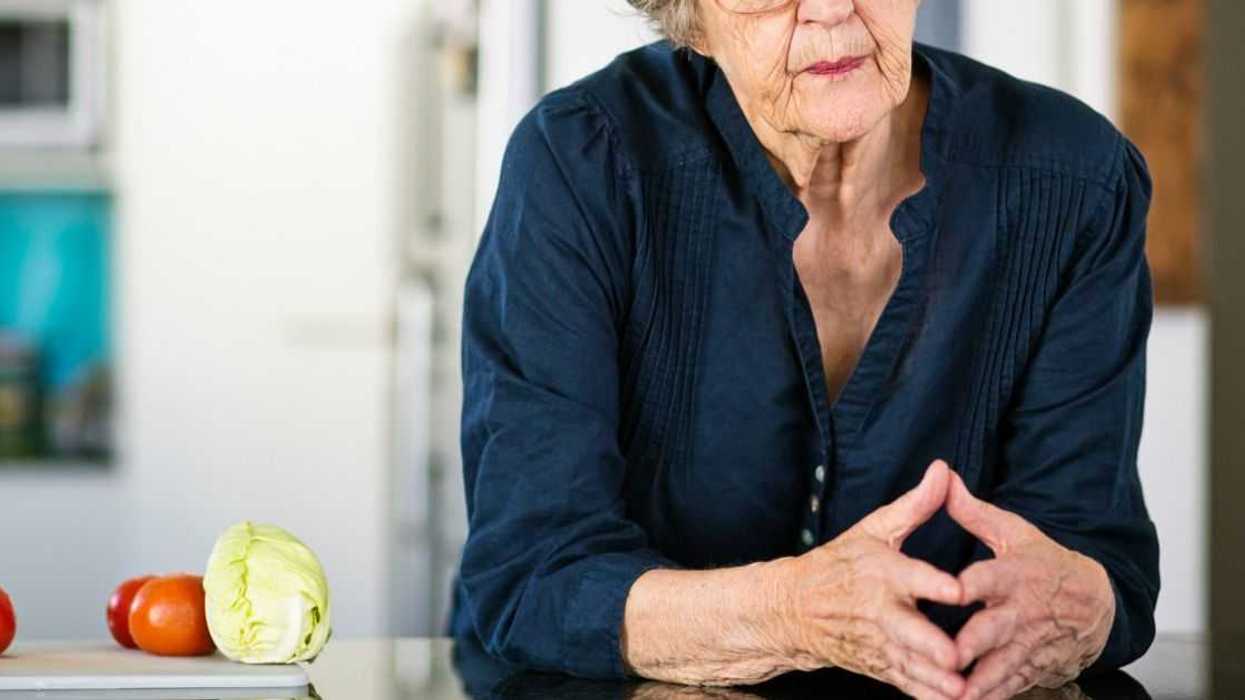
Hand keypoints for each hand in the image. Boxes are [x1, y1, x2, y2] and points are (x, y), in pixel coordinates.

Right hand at [776, 459, 965, 699]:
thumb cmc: (840, 564)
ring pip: (909, 665)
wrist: (793, 610)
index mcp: (883, 572)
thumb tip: (943, 470)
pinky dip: (926, 696)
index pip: (910, 577)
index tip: (958, 590)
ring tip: (962, 690)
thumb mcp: (873, 529)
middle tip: (956, 656)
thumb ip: (914, 505)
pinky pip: (904, 685)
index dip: (933, 583)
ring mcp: (878, 643)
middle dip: (931, 645)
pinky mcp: (879, 666)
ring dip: (934, 679)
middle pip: (908, 630)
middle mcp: (880, 611)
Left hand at [946, 469, 1115, 699]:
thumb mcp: (1014, 533)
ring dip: (979, 682)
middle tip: (949, 655)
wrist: (1097, 604)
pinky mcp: (1032, 667)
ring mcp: (1028, 644)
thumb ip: (973, 512)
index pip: (991, 577)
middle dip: (973, 644)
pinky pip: (1010, 686)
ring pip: (1002, 666)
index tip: (951, 591)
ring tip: (955, 694)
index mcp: (1015, 574)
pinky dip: (992, 696)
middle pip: (995, 629)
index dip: (971, 584)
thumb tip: (942, 477)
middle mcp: (1021, 612)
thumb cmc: (1045, 564)